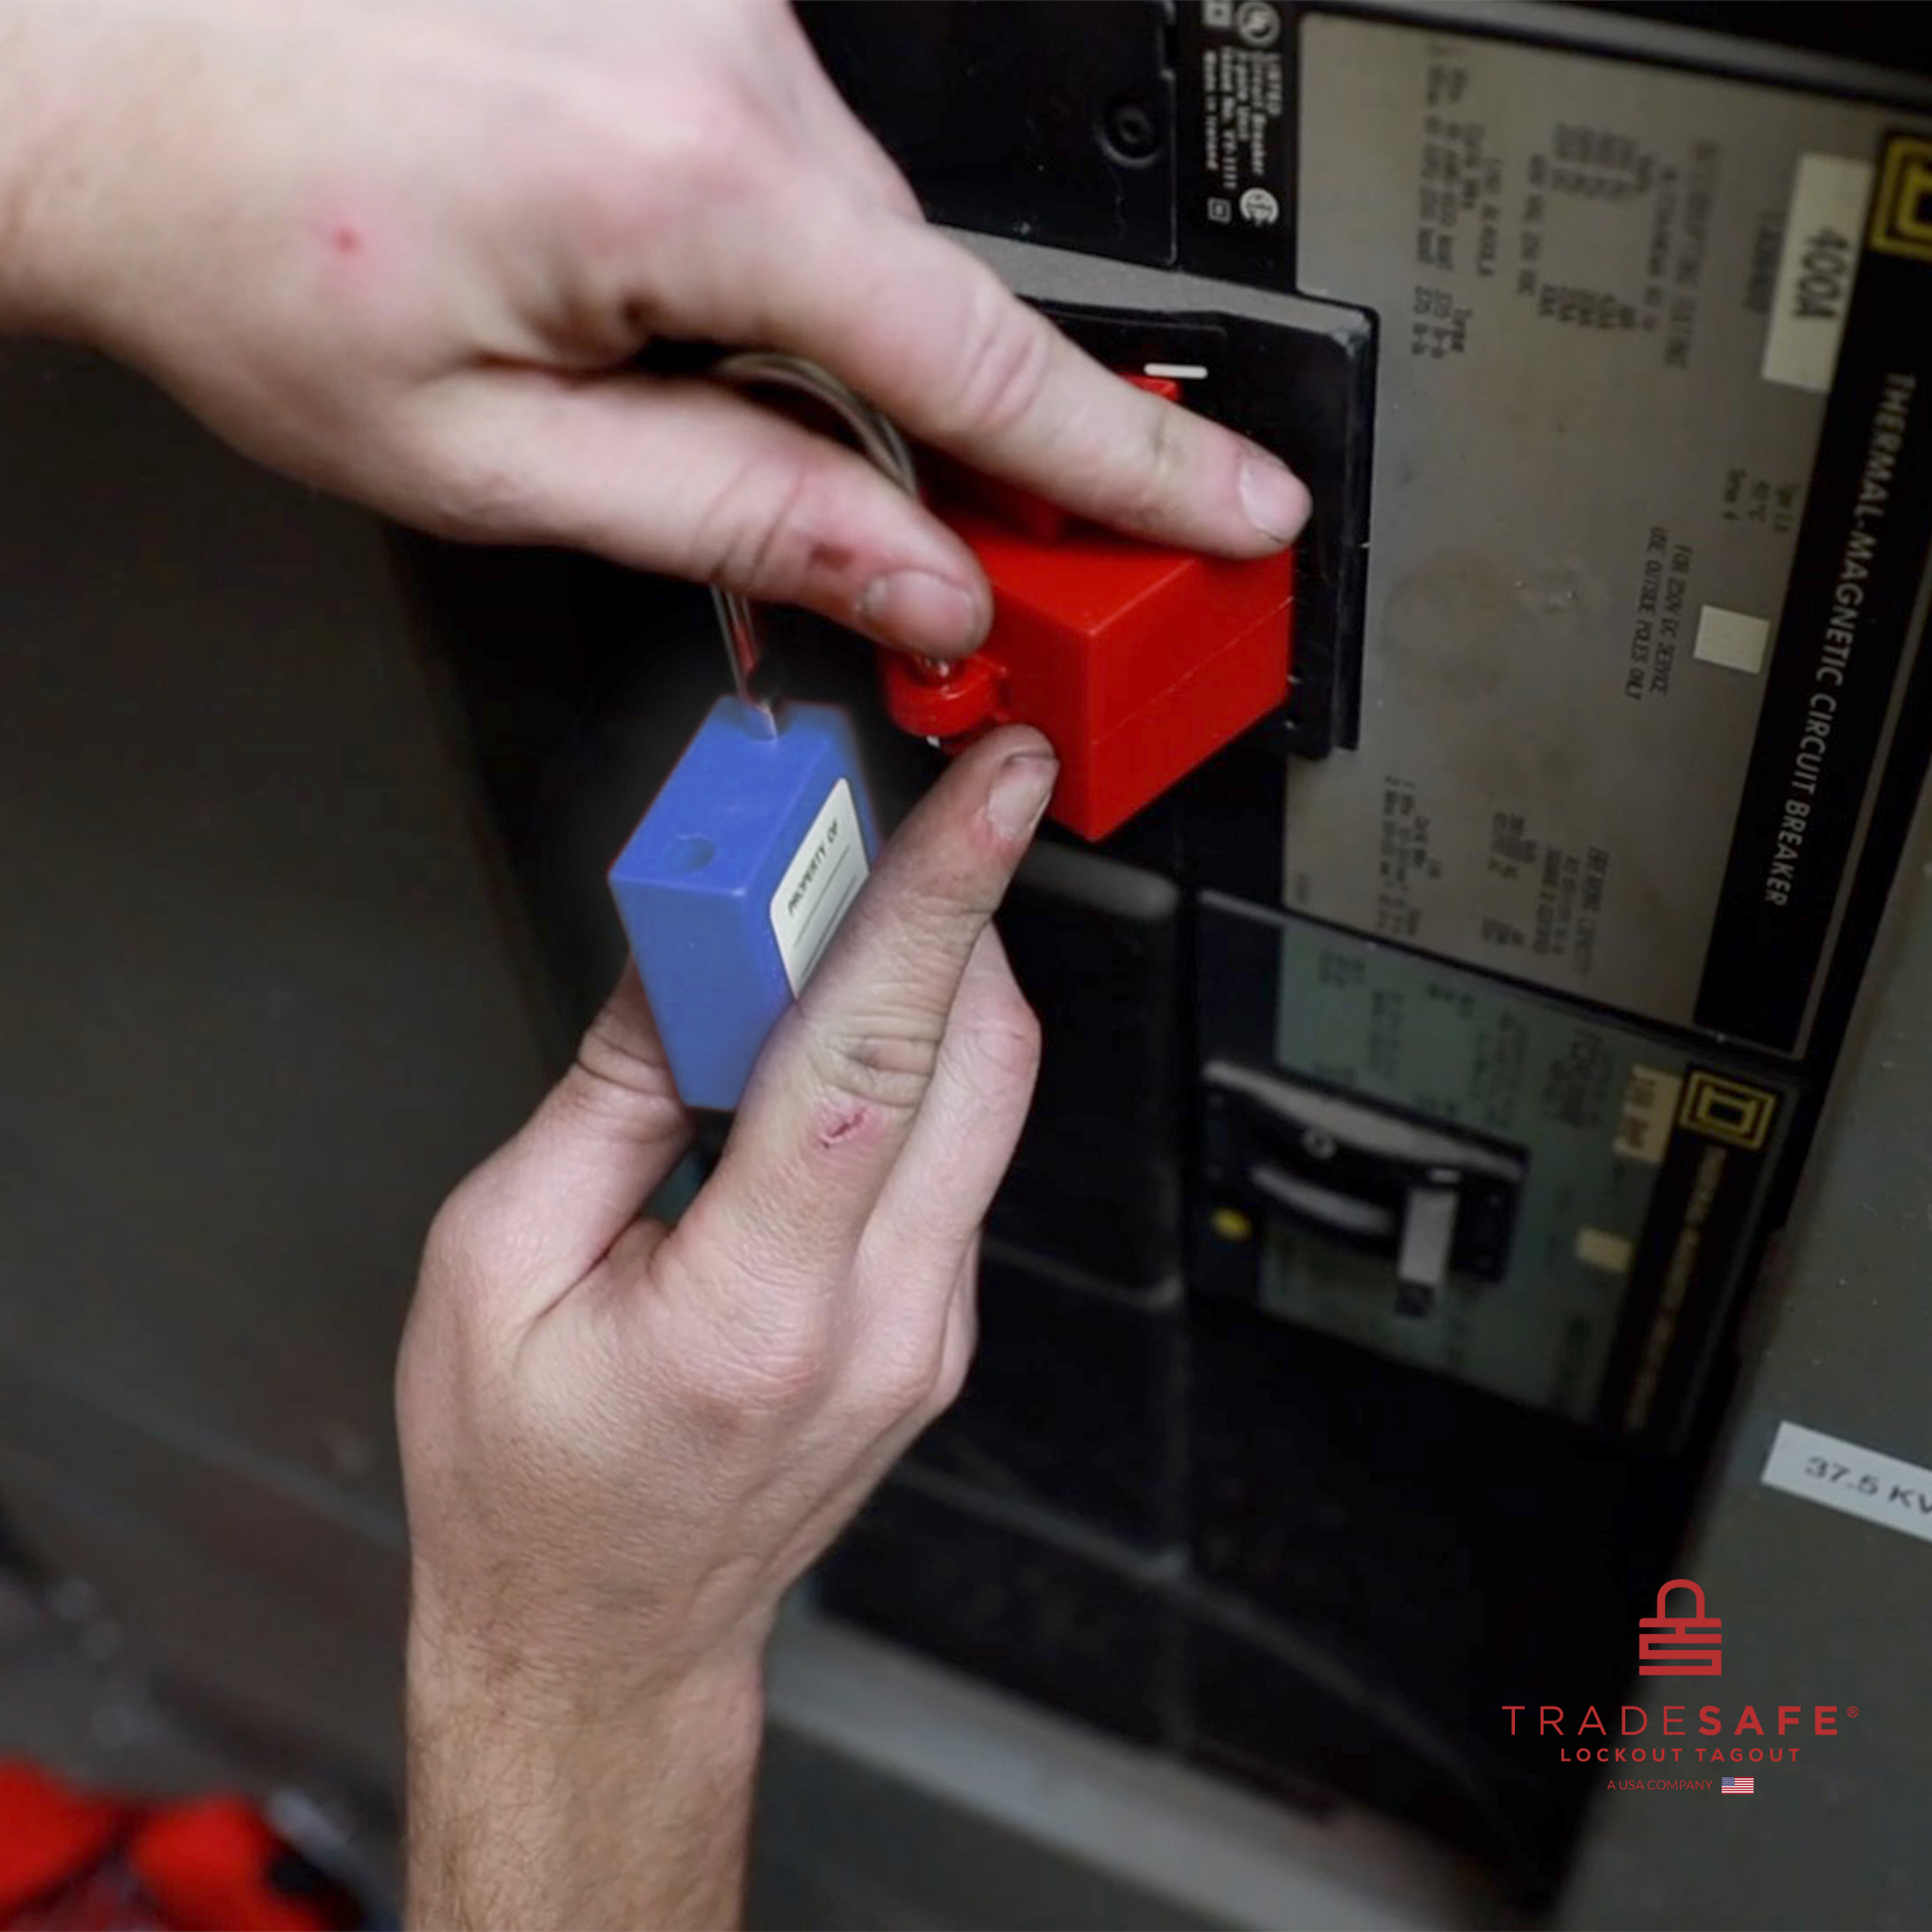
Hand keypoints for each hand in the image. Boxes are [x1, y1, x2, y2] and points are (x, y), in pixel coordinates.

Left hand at [1, 0, 1310, 658]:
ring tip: (673, 413)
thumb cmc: (242, 246)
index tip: (1239, 512)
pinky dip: (772, 272)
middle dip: (961, 451)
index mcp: (680, 184)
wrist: (92, 66)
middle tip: (982, 578)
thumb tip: (915, 580)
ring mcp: (704, 8)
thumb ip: (739, 516)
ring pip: (858, 242)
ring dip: (823, 356)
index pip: (979, 363)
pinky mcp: (678, 2)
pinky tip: (664, 314)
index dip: (1132, 465)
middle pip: (928, 305)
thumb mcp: (494, 461)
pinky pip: (791, 168)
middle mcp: (721, 58)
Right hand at [396, 729, 1055, 1926]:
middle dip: (947, 907)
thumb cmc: (529, 1483)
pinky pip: (961, 1151)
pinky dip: (914, 1062)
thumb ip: (610, 1092)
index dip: (941, 897)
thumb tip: (687, 950)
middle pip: (978, 1054)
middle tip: (880, 822)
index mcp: (754, 1308)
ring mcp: (930, 1330)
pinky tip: (830, 1041)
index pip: (877, 1058)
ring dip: (931, 979)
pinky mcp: (938, 1327)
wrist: (605, 1638)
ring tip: (831, 924)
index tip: (996, 788)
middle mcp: (880, 1320)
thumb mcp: (498, 1264)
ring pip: (987, 1096)